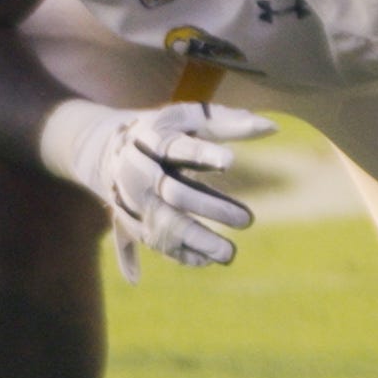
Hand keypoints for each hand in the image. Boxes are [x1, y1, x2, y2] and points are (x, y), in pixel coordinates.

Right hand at [45, 93, 270, 273]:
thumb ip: (228, 121)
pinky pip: (154, 244)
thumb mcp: (189, 116)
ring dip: (197, 241)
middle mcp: (138, 172)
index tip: (231, 161)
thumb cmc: (162, 129)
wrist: (104, 148)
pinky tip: (207, 261)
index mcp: (152, 139)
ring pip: (164, 226)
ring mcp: (132, 201)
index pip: (178, 147)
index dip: (203, 153)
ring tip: (230, 254)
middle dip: (210, 207)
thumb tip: (273, 127)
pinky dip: (179, 254)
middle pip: (174, 193)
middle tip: (248, 219)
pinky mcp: (131, 223)